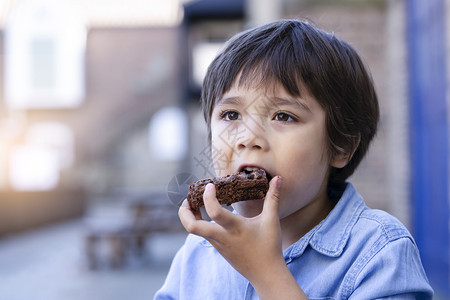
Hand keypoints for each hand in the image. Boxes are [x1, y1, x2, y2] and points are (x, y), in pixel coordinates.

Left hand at [178, 177, 306, 298]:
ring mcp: (218, 244)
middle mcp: (222, 237)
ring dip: (190, 217)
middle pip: (192, 227)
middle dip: (184, 212)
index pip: (214, 211)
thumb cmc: (269, 247)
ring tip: (194, 204)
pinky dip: (200, 223)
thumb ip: (273, 197)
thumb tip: (278, 179)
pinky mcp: (219, 249)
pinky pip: (204, 234)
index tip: (210, 185)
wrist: (266, 274)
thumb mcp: (272, 220)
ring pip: (195, 231)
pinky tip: (207, 215)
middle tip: (188, 199)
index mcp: (234, 228)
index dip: (208, 197)